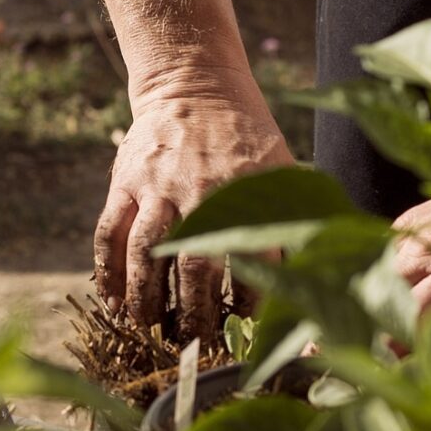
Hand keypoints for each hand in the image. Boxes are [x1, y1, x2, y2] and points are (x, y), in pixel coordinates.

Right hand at [94, 76, 292, 341]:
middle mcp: (200, 192)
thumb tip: (323, 264)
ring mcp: (157, 187)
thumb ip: (294, 213)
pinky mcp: (125, 182)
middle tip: (194, 346)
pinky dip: (106, 273)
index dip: (250, 303)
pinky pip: (109, 234)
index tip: (246, 332)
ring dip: (146, 301)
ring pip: (145, 255)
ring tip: (149, 333)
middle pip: (194, 267)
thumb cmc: (246, 133)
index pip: (252, 259)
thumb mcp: (280, 164)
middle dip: (194, 315)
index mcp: (246, 191)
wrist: (195, 83)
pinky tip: (112, 302)